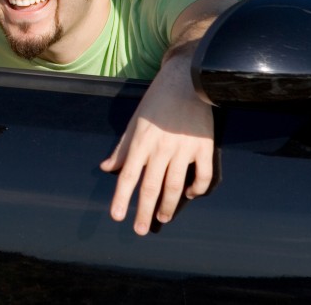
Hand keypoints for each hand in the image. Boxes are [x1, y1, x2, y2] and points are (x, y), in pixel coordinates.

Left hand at [99, 56, 213, 235]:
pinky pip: (202, 175)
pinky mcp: (204, 147)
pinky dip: (197, 189)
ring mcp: (183, 149)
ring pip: (175, 185)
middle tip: (140, 229)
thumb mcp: (134, 122)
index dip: (122, 198)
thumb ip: (122, 148)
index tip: (116, 216)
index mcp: (141, 142)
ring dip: (167, 205)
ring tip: (162, 217)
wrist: (186, 80)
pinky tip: (190, 195)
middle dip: (143, 211)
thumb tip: (106, 168)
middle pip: (151, 186)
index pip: (128, 176)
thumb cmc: (156, 101)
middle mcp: (161, 148)